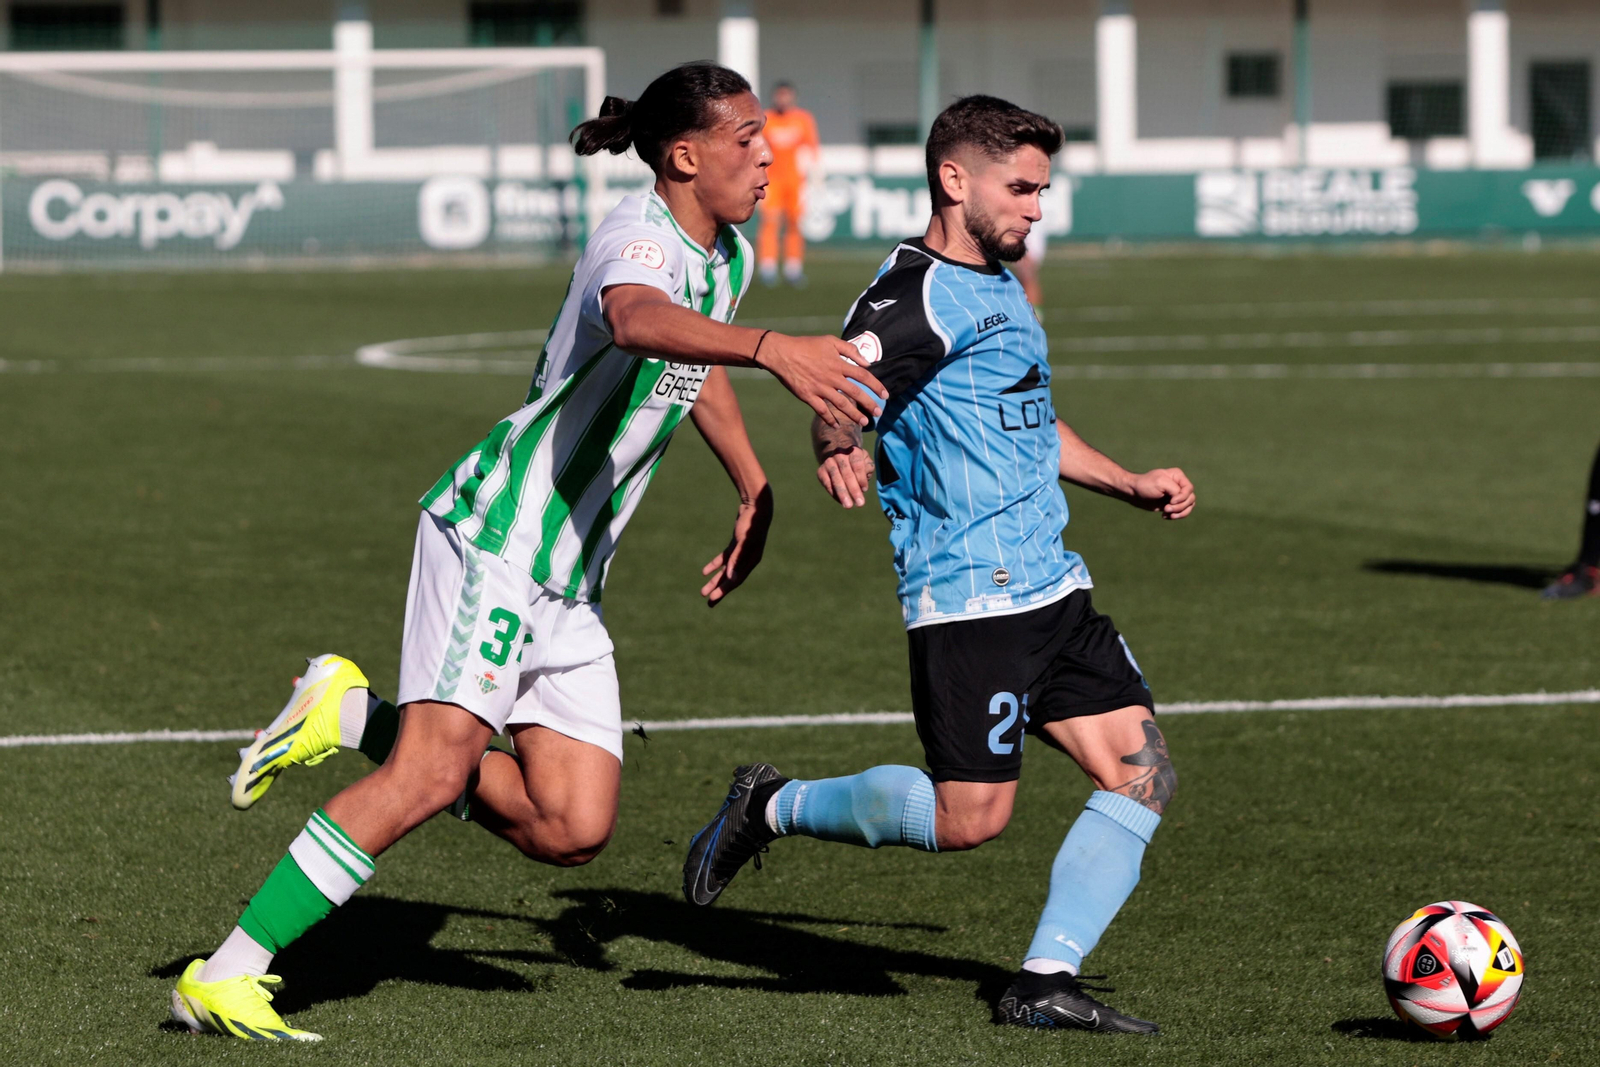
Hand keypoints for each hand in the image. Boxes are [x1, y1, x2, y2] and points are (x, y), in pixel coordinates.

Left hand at [700, 484, 773, 606]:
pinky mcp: (736, 545)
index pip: (735, 580)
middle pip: (731, 579)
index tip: (712, 598)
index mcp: (751, 561)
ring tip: (704, 591)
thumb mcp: (743, 542)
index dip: (724, 590)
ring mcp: (741, 553)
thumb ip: (736, 560)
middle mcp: (747, 560)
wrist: (757, 507)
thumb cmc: (751, 524)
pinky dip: (715, 565)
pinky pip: (724, 559)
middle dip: (719, 590)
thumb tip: (730, 578)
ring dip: (715, 580)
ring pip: (726, 571)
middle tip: (708, 602)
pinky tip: (705, 572)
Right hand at [757, 334, 886, 427]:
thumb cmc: (806, 345)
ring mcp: (820, 388)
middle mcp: (832, 377)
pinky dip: (830, 419)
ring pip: (841, 404)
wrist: (782, 353)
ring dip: (854, 415)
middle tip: (878, 413)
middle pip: (855, 393)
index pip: (863, 376)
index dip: (876, 386)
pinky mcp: (808, 396)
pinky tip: (837, 425)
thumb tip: (867, 363)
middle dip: (869, 404)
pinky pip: (821, 411)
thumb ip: (850, 350)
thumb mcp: (830, 341)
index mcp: (838, 364)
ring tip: (864, 422)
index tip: (885, 395)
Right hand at [816, 445, 874, 508]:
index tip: (865, 489)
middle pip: (847, 473)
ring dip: (843, 494)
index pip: (857, 464)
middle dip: (853, 489)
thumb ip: (868, 469)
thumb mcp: (865, 461)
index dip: (861, 477)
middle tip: (860, 503)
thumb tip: (862, 484)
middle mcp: (839, 454)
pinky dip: (834, 494)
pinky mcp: (820, 471)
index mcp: (853, 451)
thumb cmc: (856, 462)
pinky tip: (841, 501)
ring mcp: (828, 462)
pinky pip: (827, 484)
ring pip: (836, 479)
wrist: (838, 455)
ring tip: (848, 506)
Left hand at [1126, 467, 1194, 519]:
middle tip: (1166, 509)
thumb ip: (1175, 490)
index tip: (1171, 501)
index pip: (1189, 489)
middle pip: (1191, 499)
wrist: (1133, 493)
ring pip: (1189, 506)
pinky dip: (1175, 516)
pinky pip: (1182, 512)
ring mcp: (1177, 495)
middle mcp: (1180, 485)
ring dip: (1180, 513)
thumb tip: (1181, 500)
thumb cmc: (1145, 485)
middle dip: (1180, 507)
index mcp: (1178, 476)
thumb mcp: (1160, 483)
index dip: (1182, 497)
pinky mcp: (1173, 504)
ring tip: (1167, 514)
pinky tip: (1165, 516)